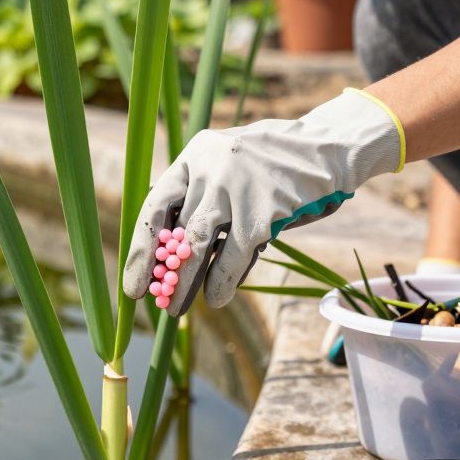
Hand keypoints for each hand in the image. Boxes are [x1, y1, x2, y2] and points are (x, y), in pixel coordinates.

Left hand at [123, 89, 404, 314]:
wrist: (325, 150)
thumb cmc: (272, 167)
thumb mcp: (228, 166)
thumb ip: (202, 197)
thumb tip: (171, 253)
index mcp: (194, 156)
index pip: (156, 206)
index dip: (142, 248)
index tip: (134, 282)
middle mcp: (208, 169)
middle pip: (175, 232)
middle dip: (162, 274)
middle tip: (155, 303)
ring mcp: (233, 190)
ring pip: (197, 246)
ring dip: (185, 283)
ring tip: (177, 310)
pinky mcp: (261, 213)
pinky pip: (232, 256)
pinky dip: (221, 282)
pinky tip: (216, 299)